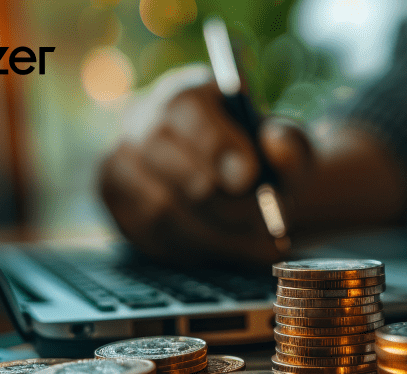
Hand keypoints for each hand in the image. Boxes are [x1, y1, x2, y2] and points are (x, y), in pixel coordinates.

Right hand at [99, 82, 314, 265]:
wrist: (244, 189)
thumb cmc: (265, 161)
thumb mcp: (288, 147)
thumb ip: (290, 145)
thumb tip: (276, 145)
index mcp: (185, 91)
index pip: (185, 107)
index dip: (214, 143)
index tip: (247, 177)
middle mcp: (141, 118)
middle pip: (161, 154)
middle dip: (215, 196)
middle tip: (257, 220)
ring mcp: (120, 161)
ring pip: (157, 205)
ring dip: (212, 232)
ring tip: (255, 243)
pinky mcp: (116, 203)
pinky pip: (149, 234)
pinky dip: (194, 249)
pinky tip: (228, 250)